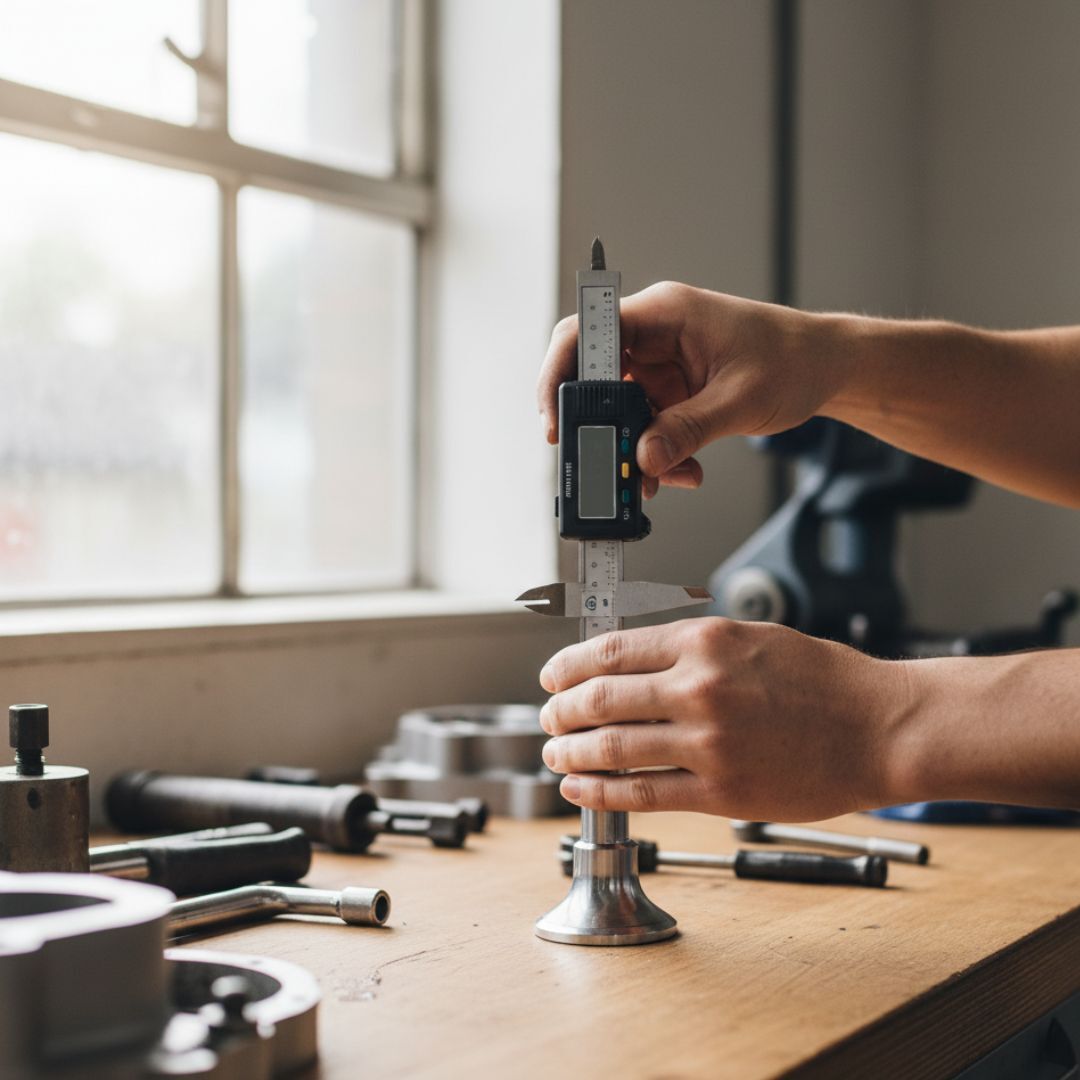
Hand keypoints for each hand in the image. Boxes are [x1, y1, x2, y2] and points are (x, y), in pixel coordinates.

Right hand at [537, 283, 843, 496]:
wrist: (826, 367)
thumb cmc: (792, 360)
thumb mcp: (740, 399)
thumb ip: (688, 430)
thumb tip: (643, 458)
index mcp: (663, 313)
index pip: (587, 332)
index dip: (560, 372)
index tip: (555, 417)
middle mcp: (652, 335)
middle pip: (593, 376)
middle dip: (594, 425)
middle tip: (598, 462)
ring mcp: (659, 365)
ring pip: (617, 410)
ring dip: (629, 448)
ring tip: (653, 479)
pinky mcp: (669, 391)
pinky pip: (643, 425)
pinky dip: (653, 453)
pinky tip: (677, 472)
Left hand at [538, 618, 909, 821]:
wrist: (881, 727)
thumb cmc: (824, 680)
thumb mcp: (752, 637)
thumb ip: (690, 649)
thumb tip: (630, 664)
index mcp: (703, 642)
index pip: (608, 652)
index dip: (567, 667)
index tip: (551, 678)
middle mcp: (698, 688)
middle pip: (598, 700)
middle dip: (559, 712)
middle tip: (548, 720)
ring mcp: (707, 742)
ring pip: (611, 748)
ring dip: (570, 754)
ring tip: (556, 756)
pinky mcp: (720, 791)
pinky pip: (641, 792)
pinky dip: (600, 792)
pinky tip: (581, 790)